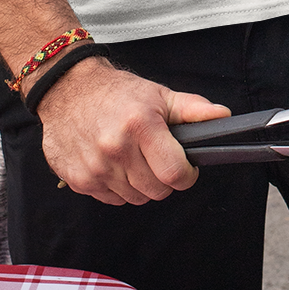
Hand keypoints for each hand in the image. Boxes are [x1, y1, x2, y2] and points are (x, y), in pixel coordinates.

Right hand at [33, 56, 230, 206]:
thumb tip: (222, 116)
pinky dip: (117, 187)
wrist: (66, 90)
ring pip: (136, 198)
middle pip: (157, 191)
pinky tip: (113, 164)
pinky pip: (112, 199)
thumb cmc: (115, 92)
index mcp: (140, 126)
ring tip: (133, 158)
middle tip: (156, 158)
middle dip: (164, 179)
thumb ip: (193, 109)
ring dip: (140, 183)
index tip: (184, 167)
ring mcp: (95, 167)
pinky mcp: (78, 180)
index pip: (175, 174)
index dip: (186, 175)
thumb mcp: (158, 95)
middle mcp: (115, 148)